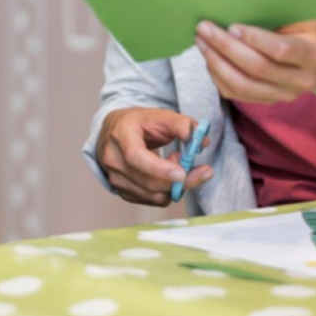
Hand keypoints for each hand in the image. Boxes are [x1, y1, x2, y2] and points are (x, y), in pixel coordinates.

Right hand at [95, 108, 211, 205]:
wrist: (115, 132)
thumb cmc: (138, 123)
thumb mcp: (159, 115)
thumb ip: (182, 124)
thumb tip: (201, 141)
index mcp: (121, 134)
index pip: (136, 156)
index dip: (159, 169)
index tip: (182, 173)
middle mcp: (113, 158)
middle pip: (148, 181)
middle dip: (179, 181)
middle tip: (199, 169)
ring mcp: (115, 178)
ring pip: (152, 195)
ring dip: (174, 185)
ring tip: (176, 164)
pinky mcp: (121, 191)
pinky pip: (151, 201)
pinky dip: (166, 191)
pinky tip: (167, 175)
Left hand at [196, 20, 315, 129]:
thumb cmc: (306, 28)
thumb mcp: (301, 14)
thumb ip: (275, 11)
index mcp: (313, 53)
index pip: (280, 50)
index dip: (254, 39)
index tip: (232, 25)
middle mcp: (301, 79)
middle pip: (256, 69)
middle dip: (225, 47)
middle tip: (204, 28)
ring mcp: (285, 94)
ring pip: (242, 86)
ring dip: (215, 63)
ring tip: (202, 42)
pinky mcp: (269, 101)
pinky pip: (236, 94)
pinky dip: (217, 76)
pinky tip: (210, 57)